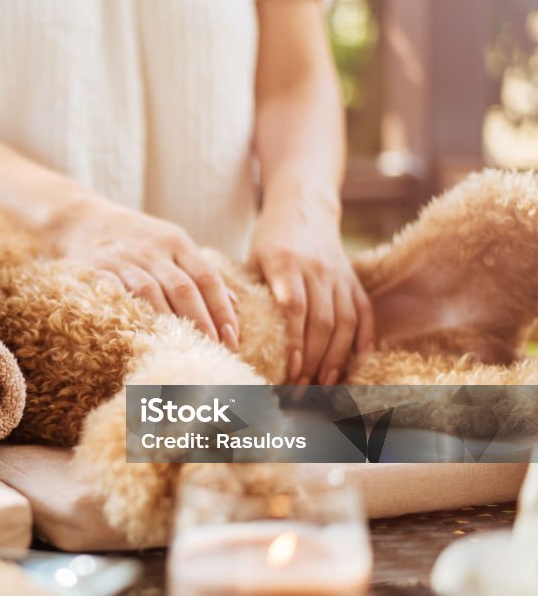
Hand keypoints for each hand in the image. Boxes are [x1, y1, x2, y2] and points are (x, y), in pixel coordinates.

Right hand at [51, 197, 239, 348]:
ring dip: (170, 324)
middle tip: (214, 351)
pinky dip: (133, 314)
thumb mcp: (171, 243)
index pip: (207, 278)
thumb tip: (234, 304)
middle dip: (202, 322)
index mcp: (176, 242)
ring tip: (184, 349)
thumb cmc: (134, 237)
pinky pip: (118, 295)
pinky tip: (145, 335)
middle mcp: (153, 249)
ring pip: (152, 293)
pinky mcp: (98, 270)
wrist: (81, 219)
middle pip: (183, 288)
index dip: (222, 309)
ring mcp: (125, 260)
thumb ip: (199, 271)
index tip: (232, 337)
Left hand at [250, 191, 373, 384]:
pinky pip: (364, 311)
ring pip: (345, 322)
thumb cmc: (270, 239)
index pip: (294, 309)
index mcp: (286, 264)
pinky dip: (364, 337)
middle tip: (302, 389)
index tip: (290, 370)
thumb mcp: (252, 258)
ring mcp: (339, 275)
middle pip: (322, 322)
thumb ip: (246, 291)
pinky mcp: (353, 279)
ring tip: (326, 384)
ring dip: (336, 357)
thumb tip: (232, 334)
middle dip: (314, 360)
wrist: (303, 207)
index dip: (295, 342)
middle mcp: (317, 270)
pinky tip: (358, 360)